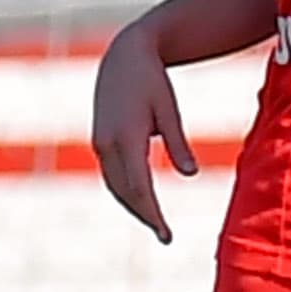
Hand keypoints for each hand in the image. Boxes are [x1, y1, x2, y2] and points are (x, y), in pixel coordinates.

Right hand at [90, 19, 193, 245]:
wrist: (123, 55)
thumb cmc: (153, 80)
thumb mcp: (169, 109)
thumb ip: (178, 142)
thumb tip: (190, 175)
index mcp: (126, 135)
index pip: (140, 187)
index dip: (152, 214)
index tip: (166, 234)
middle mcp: (107, 143)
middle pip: (126, 192)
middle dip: (144, 216)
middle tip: (165, 236)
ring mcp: (100, 142)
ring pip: (115, 186)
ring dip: (133, 206)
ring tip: (155, 223)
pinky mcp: (100, 140)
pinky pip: (112, 174)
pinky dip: (126, 191)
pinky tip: (141, 200)